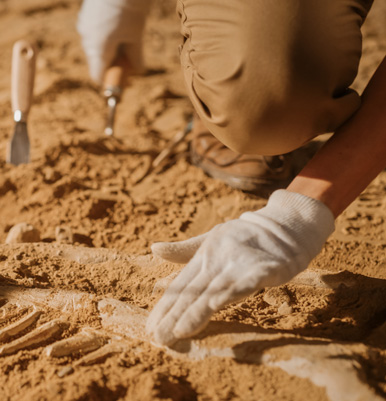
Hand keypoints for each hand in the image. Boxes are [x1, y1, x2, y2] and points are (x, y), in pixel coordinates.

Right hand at [77, 0, 150, 82]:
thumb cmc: (130, 7)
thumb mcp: (136, 36)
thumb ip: (135, 58)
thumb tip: (137, 72)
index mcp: (97, 48)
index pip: (98, 76)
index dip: (111, 82)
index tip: (125, 82)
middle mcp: (86, 38)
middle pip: (98, 63)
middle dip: (114, 66)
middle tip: (131, 64)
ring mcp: (84, 26)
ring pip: (96, 49)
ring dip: (111, 52)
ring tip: (129, 43)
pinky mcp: (86, 16)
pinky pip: (95, 36)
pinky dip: (107, 40)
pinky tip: (120, 30)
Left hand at [146, 190, 334, 345]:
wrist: (283, 226)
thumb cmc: (244, 236)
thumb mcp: (211, 239)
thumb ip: (184, 250)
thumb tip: (153, 249)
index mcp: (205, 254)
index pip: (182, 284)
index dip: (166, 306)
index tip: (151, 327)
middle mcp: (218, 259)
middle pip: (194, 290)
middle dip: (175, 315)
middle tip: (158, 338)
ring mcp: (240, 262)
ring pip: (216, 289)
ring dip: (197, 310)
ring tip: (179, 331)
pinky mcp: (264, 267)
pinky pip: (247, 282)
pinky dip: (232, 292)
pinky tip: (217, 304)